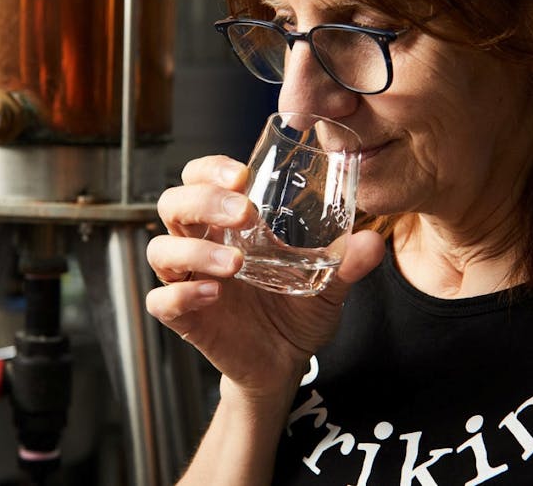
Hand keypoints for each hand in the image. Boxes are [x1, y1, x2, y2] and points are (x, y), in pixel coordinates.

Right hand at [146, 155, 384, 397]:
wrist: (286, 364)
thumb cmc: (297, 312)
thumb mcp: (329, 285)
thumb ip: (348, 263)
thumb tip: (371, 241)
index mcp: (228, 225)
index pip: (198, 179)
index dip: (210, 169)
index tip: (242, 174)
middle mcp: (202, 245)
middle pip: (173, 205)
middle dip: (202, 200)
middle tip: (243, 212)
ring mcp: (190, 280)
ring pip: (162, 250)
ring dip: (195, 249)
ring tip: (236, 262)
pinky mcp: (186, 319)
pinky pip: (161, 301)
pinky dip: (181, 295)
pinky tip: (213, 294)